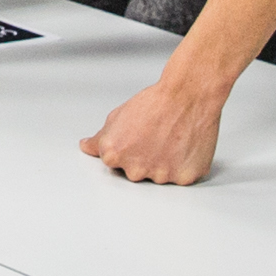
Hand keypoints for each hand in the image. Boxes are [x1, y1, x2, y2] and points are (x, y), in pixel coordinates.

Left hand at [80, 76, 224, 184]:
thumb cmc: (155, 103)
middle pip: (136, 172)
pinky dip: (183, 165)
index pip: (114, 163)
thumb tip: (87, 147)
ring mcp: (160, 176)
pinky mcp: (184, 178)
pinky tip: (184, 145)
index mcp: (113, 155)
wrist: (188, 97)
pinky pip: (181, 177)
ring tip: (171, 138)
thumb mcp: (118, 116)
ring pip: (160, 176)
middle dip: (143, 158)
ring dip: (164, 162)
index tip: (137, 136)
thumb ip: (100, 138)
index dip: (127, 147)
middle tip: (155, 136)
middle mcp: (135, 170)